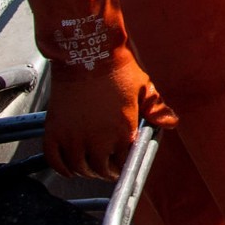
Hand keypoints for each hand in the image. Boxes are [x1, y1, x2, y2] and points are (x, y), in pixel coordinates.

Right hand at [24, 0, 176, 180]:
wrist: (87, 53)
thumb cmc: (118, 69)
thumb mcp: (144, 89)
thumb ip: (157, 110)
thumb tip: (170, 123)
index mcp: (122, 132)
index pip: (124, 163)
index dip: (124, 166)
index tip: (124, 165)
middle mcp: (96, 140)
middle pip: (100, 169)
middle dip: (106, 171)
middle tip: (108, 168)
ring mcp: (73, 136)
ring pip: (78, 167)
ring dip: (85, 170)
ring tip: (90, 167)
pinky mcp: (54, 130)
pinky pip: (54, 158)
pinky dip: (61, 167)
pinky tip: (68, 168)